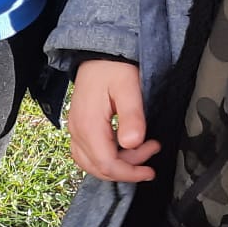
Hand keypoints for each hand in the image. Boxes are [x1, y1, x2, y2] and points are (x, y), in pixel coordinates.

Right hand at [68, 61, 158, 182]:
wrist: (97, 53)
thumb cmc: (114, 66)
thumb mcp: (129, 86)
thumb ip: (131, 116)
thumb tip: (132, 143)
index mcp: (89, 126)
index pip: (107, 164)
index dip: (129, 173)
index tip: (150, 171)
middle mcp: (78, 132)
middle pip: (98, 168)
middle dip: (127, 168)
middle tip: (151, 150)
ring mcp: (76, 131)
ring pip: (91, 164)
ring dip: (117, 165)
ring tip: (141, 150)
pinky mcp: (79, 128)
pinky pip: (87, 155)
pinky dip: (105, 159)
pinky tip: (122, 150)